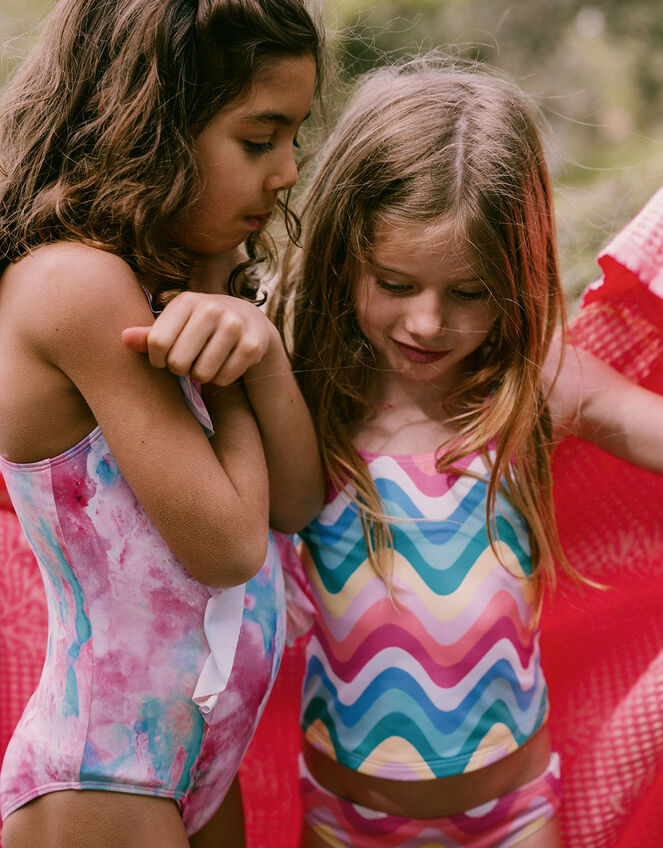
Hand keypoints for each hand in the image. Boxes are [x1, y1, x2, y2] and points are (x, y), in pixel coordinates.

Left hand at [121, 291, 277, 385]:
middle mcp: (211, 309)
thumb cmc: (199, 325)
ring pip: (202, 374)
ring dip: (199, 376)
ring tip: (203, 363)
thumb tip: (123, 339)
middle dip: (179, 369)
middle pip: (178, 362)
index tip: (162, 360)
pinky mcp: (251, 345)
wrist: (248, 320)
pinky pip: (223, 378)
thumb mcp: (175, 324)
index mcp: (187, 301)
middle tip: (186, 363)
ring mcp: (234, 326)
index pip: (157, 343)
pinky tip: (222, 365)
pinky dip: (219, 379)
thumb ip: (149, 335)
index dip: (156, 360)